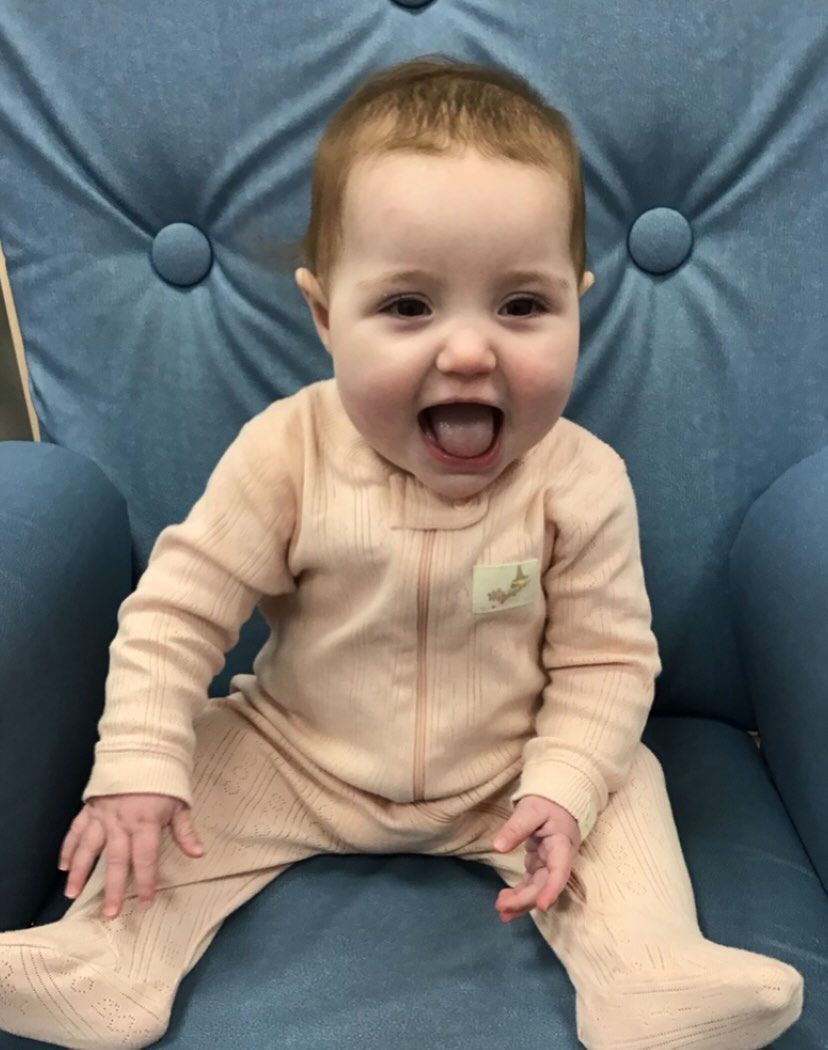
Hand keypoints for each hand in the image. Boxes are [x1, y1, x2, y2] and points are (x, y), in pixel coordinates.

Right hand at [57, 793, 204, 919]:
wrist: (142, 749)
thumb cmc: (164, 779)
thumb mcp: (180, 802)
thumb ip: (184, 831)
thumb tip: (198, 853)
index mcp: (146, 821)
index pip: (145, 858)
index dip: (146, 881)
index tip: (147, 902)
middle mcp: (121, 822)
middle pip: (115, 860)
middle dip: (113, 888)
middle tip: (110, 913)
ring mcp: (102, 815)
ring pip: (88, 848)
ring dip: (79, 872)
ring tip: (72, 894)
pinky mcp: (90, 807)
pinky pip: (75, 830)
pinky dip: (67, 847)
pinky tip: (62, 866)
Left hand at [492, 794, 580, 922]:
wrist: (556, 798)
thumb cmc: (547, 802)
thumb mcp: (530, 809)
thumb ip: (516, 828)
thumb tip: (498, 847)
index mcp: (561, 845)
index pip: (559, 871)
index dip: (551, 890)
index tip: (542, 906)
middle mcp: (558, 859)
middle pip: (544, 884)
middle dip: (525, 899)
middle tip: (501, 908)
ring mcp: (549, 863)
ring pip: (537, 888)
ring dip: (521, 902)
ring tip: (501, 912)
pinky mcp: (540, 863)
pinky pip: (531, 883)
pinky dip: (519, 893)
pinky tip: (505, 901)